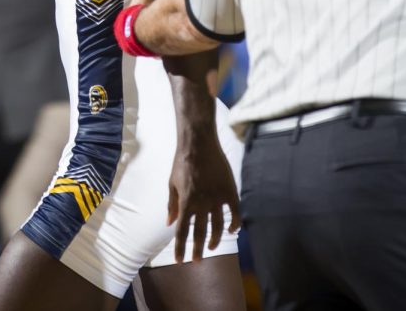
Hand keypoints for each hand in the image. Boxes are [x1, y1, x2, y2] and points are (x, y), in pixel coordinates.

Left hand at [167, 133, 240, 262]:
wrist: (199, 143)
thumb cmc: (182, 162)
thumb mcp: (172, 184)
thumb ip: (172, 205)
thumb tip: (170, 223)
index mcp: (186, 202)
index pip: (182, 232)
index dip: (181, 248)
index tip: (180, 260)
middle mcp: (201, 203)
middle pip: (199, 232)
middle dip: (197, 249)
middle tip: (196, 261)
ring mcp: (217, 197)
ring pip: (218, 226)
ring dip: (215, 239)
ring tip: (212, 247)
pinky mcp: (229, 190)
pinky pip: (235, 211)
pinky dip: (235, 223)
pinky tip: (233, 230)